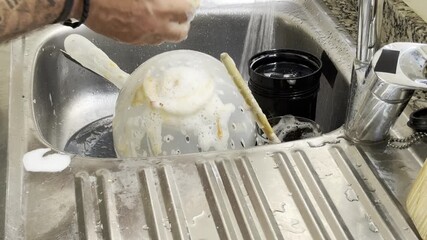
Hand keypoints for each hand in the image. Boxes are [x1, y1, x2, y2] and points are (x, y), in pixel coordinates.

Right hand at [71, 0, 198, 44]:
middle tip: (181, 11)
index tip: (190, 2)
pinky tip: (149, 22)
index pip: (188, 10)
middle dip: (184, 21)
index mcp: (160, 8)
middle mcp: (155, 25)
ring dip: (170, 29)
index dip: (191, 4)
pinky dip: (156, 32)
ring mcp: (143, 36)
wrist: (86, 2)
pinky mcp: (132, 40)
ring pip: (167, 39)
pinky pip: (152, 40)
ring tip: (165, 17)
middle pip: (182, 31)